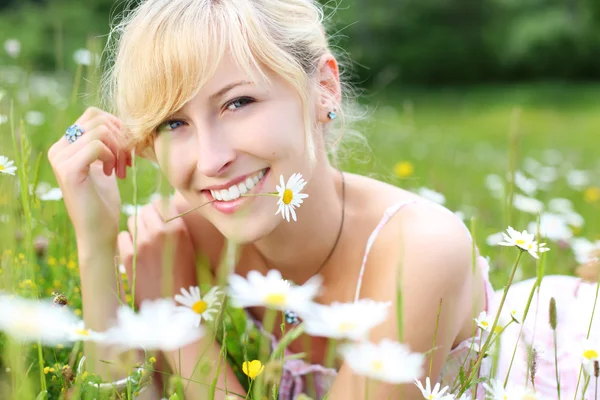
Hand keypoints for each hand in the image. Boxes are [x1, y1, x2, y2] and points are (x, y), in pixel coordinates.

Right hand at [48, 107, 130, 248]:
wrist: (99, 232)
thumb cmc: (104, 203)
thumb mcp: (106, 166)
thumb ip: (107, 144)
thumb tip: (120, 123)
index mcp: (65, 146)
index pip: (94, 115)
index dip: (118, 127)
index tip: (127, 152)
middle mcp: (58, 149)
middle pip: (97, 118)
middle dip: (121, 137)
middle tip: (128, 162)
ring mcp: (60, 159)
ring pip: (100, 130)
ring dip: (120, 148)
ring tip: (122, 169)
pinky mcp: (69, 170)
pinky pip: (97, 145)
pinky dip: (113, 156)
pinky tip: (115, 174)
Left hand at [117, 198, 197, 304]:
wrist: (174, 305)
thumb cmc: (184, 276)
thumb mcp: (188, 247)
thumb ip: (175, 226)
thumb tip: (159, 207)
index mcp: (178, 229)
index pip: (161, 202)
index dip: (159, 208)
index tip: (160, 216)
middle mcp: (160, 232)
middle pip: (145, 209)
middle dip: (147, 216)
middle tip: (151, 229)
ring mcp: (142, 244)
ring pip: (132, 219)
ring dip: (137, 227)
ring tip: (143, 241)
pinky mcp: (128, 256)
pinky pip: (122, 236)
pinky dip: (127, 241)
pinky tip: (135, 251)